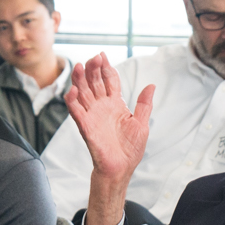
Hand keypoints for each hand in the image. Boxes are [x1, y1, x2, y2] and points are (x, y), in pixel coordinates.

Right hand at [65, 54, 153, 185]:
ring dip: (80, 80)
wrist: (121, 169)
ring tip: (79, 66)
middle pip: (95, 83)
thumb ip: (144, 104)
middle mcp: (102, 107)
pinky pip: (76, 111)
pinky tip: (73, 90)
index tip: (103, 55)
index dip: (106, 68)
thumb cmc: (130, 149)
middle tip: (94, 57)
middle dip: (94, 69)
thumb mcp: (141, 123)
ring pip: (83, 93)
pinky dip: (72, 101)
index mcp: (115, 104)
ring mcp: (92, 115)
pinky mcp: (85, 126)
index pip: (109, 81)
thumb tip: (152, 85)